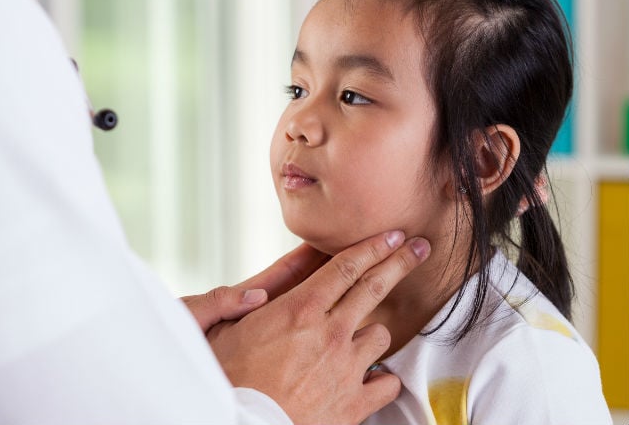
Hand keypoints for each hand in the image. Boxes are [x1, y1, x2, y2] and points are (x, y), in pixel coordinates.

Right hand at [208, 231, 430, 424]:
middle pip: (375, 287)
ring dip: (374, 332)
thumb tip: (257, 290)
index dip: (372, 247)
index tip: (391, 235)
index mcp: (299, 310)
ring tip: (362, 336)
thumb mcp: (221, 331)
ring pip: (382, 335)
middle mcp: (330, 334)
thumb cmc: (228, 382)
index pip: (346, 267)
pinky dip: (381, 378)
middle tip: (417, 249)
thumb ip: (238, 302)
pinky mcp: (354, 403)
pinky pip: (388, 383)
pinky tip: (371, 376)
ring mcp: (346, 368)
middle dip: (400, 261)